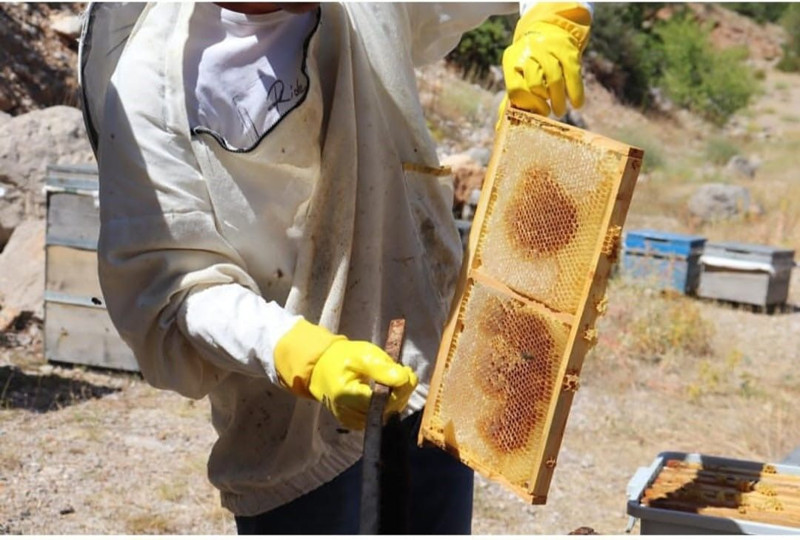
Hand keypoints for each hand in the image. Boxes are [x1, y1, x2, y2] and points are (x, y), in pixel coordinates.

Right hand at [274, 320, 417, 429]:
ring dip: (396, 398)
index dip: (400, 390)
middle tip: (406, 373)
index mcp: (346, 395)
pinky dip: (387, 404)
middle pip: (385, 411)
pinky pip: (378, 417)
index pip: (382, 402)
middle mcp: (347, 413)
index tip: (408, 373)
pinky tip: (388, 390)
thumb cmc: (342, 357)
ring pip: (384, 415)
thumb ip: (383, 368)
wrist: (322, 367)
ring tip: (396, 379)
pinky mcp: (354, 422)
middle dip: (401, 393)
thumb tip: (404, 379)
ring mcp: (350, 420)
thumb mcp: (363, 354)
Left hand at [499, 3, 590, 119]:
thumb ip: (510, 101)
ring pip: (554, 80)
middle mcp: (529, 52)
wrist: (549, 30)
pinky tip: (577, 104)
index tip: (534, 113)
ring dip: (558, 100)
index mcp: (512, 61)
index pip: (516, 89)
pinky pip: (573, 75)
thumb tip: (500, 128)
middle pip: (535, 83)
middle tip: (547, 112)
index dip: (526, 105)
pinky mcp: (568, 50)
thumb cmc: (530, 64)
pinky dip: (575, 93)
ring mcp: (549, 49)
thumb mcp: (516, 75)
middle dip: (541, 102)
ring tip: (559, 111)